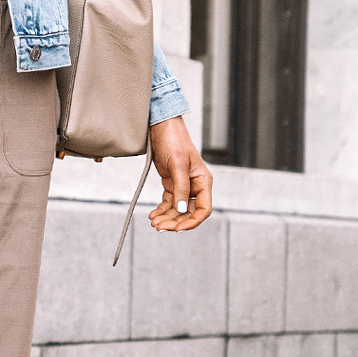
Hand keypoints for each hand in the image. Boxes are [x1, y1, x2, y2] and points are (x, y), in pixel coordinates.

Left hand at [148, 116, 211, 231]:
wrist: (161, 128)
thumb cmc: (174, 141)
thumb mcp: (177, 164)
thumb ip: (181, 187)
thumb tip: (182, 209)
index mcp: (203, 181)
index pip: (204, 209)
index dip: (192, 221)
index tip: (178, 229)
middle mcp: (195, 186)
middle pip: (189, 212)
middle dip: (175, 221)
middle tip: (159, 227)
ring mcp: (183, 186)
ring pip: (177, 209)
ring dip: (166, 217)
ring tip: (153, 222)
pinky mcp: (172, 184)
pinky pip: (169, 202)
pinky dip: (161, 210)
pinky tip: (153, 214)